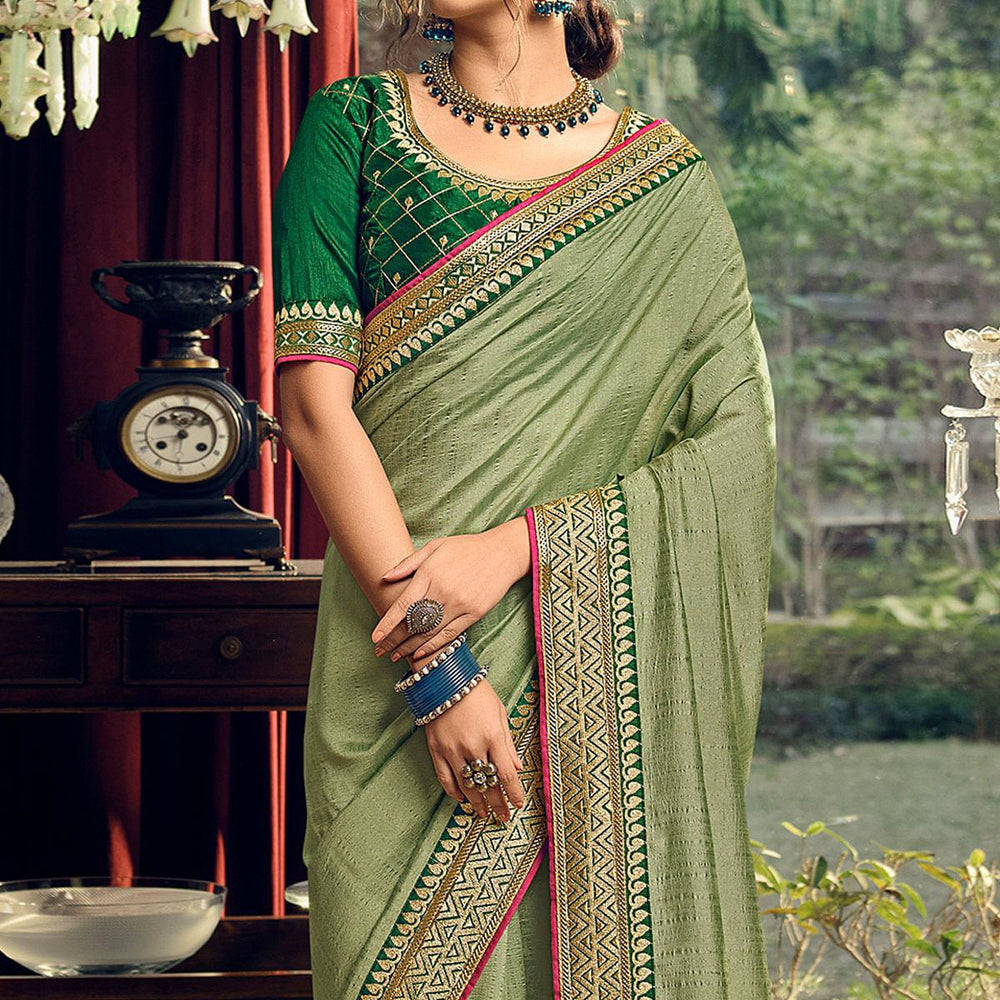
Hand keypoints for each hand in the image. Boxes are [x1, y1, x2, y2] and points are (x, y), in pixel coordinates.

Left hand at [371, 516, 530, 664]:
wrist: (502, 553)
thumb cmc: (466, 548)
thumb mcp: (435, 546)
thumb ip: (409, 563)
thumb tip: (385, 577)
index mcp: (430, 573)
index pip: (403, 605)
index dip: (387, 624)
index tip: (375, 637)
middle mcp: (444, 591)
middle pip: (414, 623)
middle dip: (394, 640)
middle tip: (380, 651)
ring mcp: (460, 604)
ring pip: (430, 633)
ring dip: (410, 647)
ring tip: (396, 655)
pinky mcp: (475, 613)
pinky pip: (450, 635)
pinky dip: (433, 646)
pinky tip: (419, 653)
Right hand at [424, 677, 525, 821]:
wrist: (444, 678)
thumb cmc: (476, 691)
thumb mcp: (499, 712)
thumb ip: (509, 742)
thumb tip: (519, 767)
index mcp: (493, 735)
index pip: (507, 774)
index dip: (513, 793)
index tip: (518, 805)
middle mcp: (473, 746)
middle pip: (488, 784)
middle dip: (498, 803)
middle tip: (503, 817)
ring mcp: (452, 749)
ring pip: (467, 785)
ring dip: (477, 802)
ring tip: (484, 812)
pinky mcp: (436, 749)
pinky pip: (445, 778)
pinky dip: (454, 791)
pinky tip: (462, 798)